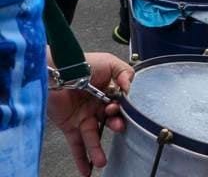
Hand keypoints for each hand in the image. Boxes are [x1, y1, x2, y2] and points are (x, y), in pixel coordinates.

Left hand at [48, 52, 133, 175]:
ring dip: (98, 150)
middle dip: (116, 126)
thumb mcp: (110, 63)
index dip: (124, 109)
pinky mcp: (70, 125)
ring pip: (94, 136)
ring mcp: (83, 117)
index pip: (122, 105)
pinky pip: (76, 143)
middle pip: (110, 121)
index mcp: (110, 91)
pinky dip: (81, 158)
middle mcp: (97, 106)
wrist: (54, 70)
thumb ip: (126, 74)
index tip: (121, 108)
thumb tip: (131, 90)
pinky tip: (87, 170)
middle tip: (117, 126)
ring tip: (102, 161)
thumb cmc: (82, 63)